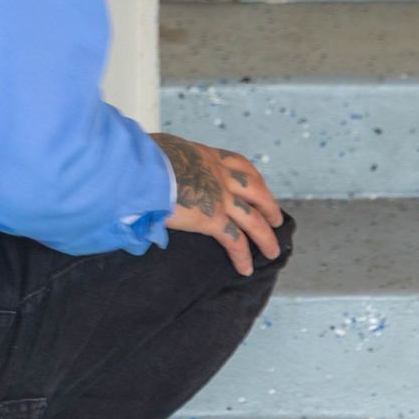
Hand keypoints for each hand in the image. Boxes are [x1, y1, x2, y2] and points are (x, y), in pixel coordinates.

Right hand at [152, 131, 283, 276]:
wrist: (141, 167)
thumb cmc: (142, 156)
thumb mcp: (162, 149)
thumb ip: (168, 161)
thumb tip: (156, 168)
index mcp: (207, 156)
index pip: (239, 164)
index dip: (253, 177)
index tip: (259, 186)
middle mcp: (219, 174)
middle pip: (256, 190)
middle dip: (269, 206)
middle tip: (277, 219)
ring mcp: (219, 197)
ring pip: (253, 219)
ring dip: (265, 236)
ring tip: (272, 251)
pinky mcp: (212, 218)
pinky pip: (235, 241)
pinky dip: (242, 256)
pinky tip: (245, 269)